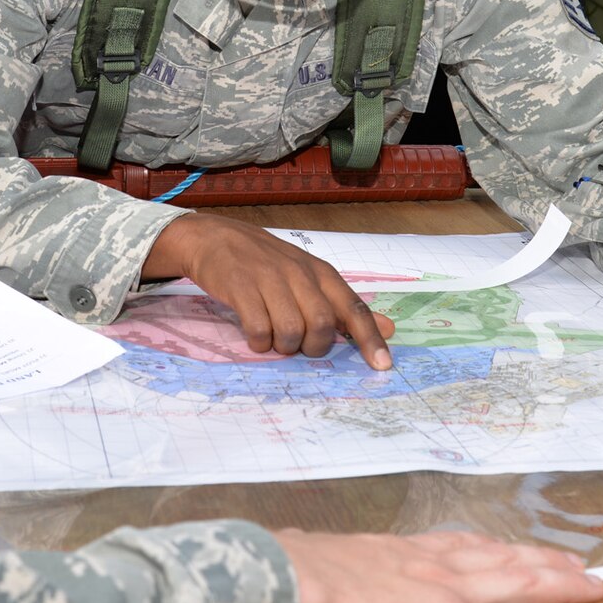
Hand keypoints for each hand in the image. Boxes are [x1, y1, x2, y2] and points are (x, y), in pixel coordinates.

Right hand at [142, 213, 394, 368]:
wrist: (213, 237)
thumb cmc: (265, 262)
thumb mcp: (308, 276)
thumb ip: (344, 304)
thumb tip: (388, 328)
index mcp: (321, 273)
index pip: (353, 308)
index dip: (370, 338)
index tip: (383, 366)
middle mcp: (299, 273)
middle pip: (323, 324)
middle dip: (313, 347)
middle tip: (300, 346)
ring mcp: (269, 278)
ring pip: (292, 330)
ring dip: (284, 346)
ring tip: (274, 339)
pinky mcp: (240, 287)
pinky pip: (259, 328)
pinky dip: (259, 342)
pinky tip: (255, 336)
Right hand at [277, 529, 602, 602]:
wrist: (291, 587)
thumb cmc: (286, 580)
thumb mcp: (304, 561)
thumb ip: (312, 563)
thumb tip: (290, 557)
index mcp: (396, 552)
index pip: (455, 545)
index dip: (490, 545)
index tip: (509, 544)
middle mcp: (435, 565)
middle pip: (502, 558)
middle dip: (541, 559)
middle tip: (574, 562)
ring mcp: (455, 594)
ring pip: (528, 586)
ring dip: (567, 585)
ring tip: (598, 587)